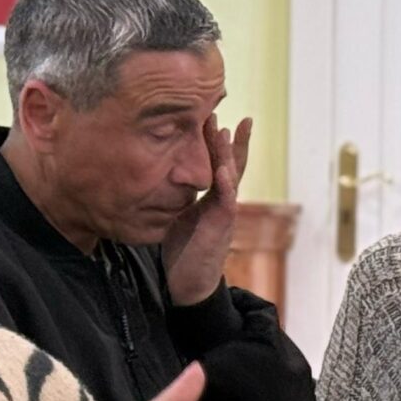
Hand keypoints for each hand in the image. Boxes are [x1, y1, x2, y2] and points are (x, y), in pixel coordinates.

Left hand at [160, 117, 251, 306]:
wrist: (189, 285)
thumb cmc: (183, 251)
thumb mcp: (179, 217)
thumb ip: (177, 197)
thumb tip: (162, 177)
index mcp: (212, 198)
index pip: (221, 164)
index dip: (221, 142)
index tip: (220, 117)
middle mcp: (223, 202)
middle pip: (233, 165)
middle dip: (235, 140)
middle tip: (238, 116)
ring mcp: (224, 214)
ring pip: (232, 178)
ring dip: (230, 154)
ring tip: (227, 130)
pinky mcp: (221, 228)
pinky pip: (226, 202)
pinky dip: (226, 185)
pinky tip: (223, 170)